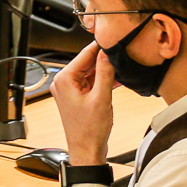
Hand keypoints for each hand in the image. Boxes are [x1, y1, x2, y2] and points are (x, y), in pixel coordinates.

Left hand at [49, 42, 114, 165]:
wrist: (87, 150)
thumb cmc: (89, 130)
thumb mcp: (101, 98)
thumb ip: (105, 73)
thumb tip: (107, 54)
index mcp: (64, 79)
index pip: (84, 55)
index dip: (100, 46)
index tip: (113, 36)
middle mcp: (63, 82)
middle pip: (86, 62)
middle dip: (104, 58)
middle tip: (122, 50)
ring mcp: (69, 90)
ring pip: (90, 72)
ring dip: (105, 70)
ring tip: (122, 64)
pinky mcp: (77, 97)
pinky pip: (91, 82)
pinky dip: (103, 80)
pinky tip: (118, 78)